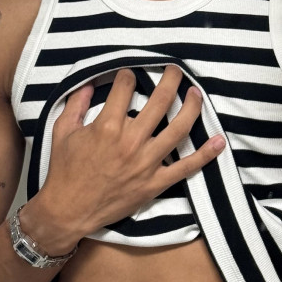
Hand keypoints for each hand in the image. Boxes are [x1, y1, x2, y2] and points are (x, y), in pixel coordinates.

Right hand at [26, 66, 224, 250]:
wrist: (68, 211)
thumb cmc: (64, 171)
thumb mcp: (62, 132)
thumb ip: (76, 104)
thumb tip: (89, 83)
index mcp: (107, 126)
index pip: (125, 89)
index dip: (128, 76)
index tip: (130, 74)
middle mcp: (131, 141)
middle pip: (159, 101)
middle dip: (170, 80)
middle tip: (175, 70)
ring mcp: (146, 163)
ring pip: (179, 129)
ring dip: (192, 107)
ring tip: (196, 93)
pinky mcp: (155, 183)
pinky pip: (186, 168)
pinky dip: (205, 155)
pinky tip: (219, 141)